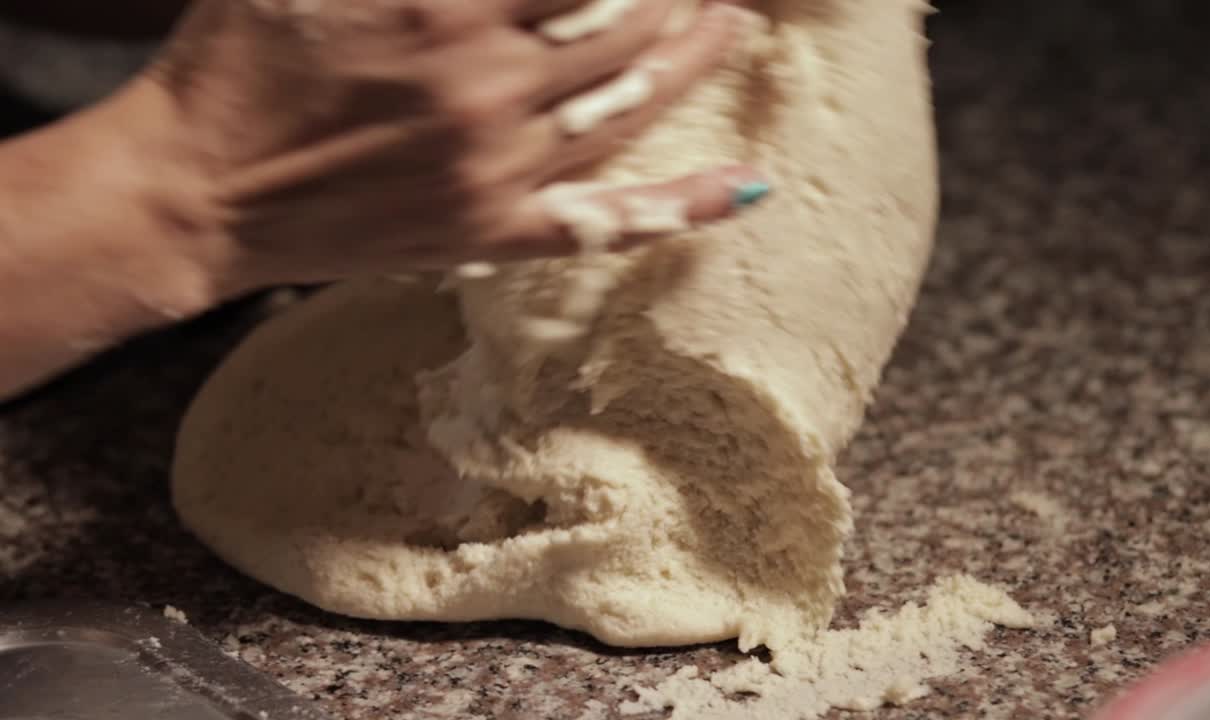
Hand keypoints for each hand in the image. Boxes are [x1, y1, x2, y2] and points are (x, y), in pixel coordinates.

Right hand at [134, 0, 766, 294]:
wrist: (200, 187)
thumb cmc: (241, 58)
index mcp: (447, 7)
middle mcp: (489, 88)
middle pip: (629, 26)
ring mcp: (499, 170)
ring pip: (634, 106)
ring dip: (695, 59)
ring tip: (730, 24)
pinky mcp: (492, 233)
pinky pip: (606, 223)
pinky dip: (682, 205)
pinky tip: (743, 185)